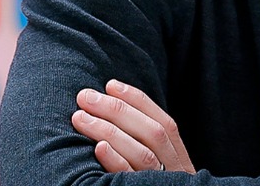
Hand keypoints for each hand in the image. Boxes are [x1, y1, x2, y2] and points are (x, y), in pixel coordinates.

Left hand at [72, 79, 195, 173]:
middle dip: (117, 110)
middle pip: (151, 132)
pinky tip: (97, 148)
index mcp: (180, 160)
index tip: (111, 84)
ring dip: (109, 130)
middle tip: (85, 95)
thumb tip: (117, 121)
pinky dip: (116, 162)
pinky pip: (131, 180)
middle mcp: (176, 171)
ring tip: (79, 117)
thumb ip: (148, 153)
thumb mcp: (162, 176)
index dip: (138, 101)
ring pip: (142, 152)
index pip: (164, 122)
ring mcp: (162, 185)